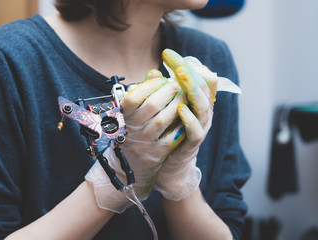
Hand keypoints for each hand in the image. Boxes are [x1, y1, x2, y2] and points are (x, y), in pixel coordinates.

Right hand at [85, 69, 186, 212]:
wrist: (130, 166)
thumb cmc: (133, 132)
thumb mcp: (131, 114)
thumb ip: (143, 93)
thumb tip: (155, 73)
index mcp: (123, 117)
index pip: (133, 97)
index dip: (150, 85)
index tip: (163, 79)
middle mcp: (131, 129)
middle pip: (151, 105)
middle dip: (168, 92)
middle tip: (179, 85)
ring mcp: (144, 142)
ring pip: (163, 120)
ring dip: (177, 105)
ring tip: (186, 96)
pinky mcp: (157, 154)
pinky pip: (171, 137)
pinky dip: (181, 125)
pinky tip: (188, 115)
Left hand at [153, 49, 217, 200]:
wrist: (169, 162)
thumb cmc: (168, 131)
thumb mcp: (164, 108)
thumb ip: (161, 91)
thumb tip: (152, 72)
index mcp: (197, 101)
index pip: (198, 77)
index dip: (185, 64)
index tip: (167, 54)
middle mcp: (203, 111)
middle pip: (203, 87)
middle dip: (188, 72)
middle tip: (175, 61)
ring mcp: (201, 127)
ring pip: (203, 106)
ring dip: (192, 90)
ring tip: (180, 76)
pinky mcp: (193, 142)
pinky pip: (196, 130)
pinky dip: (190, 119)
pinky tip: (181, 109)